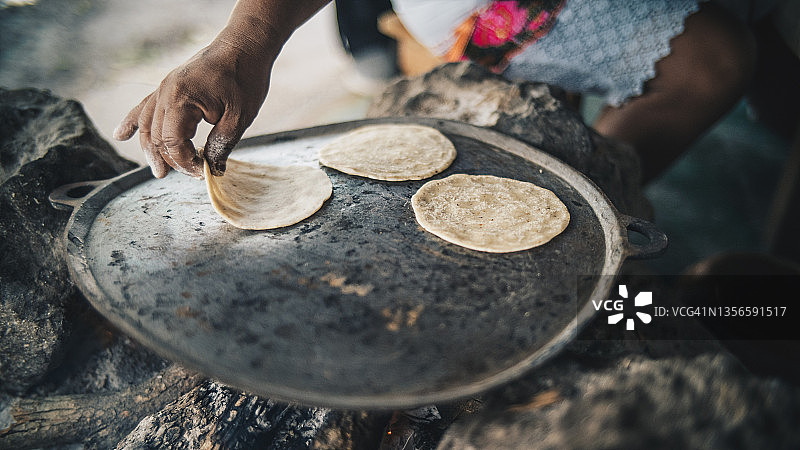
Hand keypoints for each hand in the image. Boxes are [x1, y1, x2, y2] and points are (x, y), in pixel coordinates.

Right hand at [114, 38, 273, 177]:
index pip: (172, 142)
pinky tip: (120, 134)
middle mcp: (165, 92)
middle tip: (188, 175)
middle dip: (169, 160)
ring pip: (148, 124)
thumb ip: (221, 144)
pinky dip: (133, 122)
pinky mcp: (169, 85)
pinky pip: (145, 106)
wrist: (244, 45)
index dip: (185, 162)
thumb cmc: (245, 77)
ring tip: (159, 171)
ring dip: (150, 149)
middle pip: (157, 136)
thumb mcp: (239, 117)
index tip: (203, 172)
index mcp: (181, 99)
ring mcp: (164, 87)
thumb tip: (213, 168)